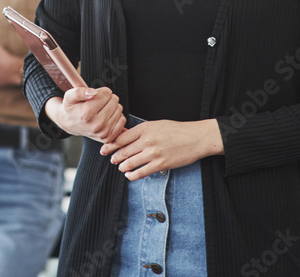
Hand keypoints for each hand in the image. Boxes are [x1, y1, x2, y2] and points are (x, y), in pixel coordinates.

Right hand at [44, 87, 124, 142]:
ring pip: (119, 109)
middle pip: (114, 100)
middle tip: (98, 102)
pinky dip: (116, 115)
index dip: (101, 91)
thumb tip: (93, 92)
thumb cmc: (71, 109)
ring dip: (112, 106)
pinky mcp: (108, 138)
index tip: (95, 94)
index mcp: (86, 114)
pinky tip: (106, 116)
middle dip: (107, 98)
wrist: (70, 124)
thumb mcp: (69, 96)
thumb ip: (79, 92)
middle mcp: (96, 125)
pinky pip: (122, 120)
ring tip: (101, 109)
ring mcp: (103, 133)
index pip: (106, 93)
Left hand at [100, 119, 223, 180]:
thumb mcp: (156, 125)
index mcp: (145, 128)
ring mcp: (153, 153)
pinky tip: (129, 175)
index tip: (104, 149)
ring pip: (129, 163)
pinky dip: (132, 175)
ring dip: (122, 167)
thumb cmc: (176, 130)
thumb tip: (124, 136)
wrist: (195, 138)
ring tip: (120, 167)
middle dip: (114, 157)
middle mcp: (147, 140)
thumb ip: (140, 131)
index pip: (121, 138)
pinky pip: (141, 172)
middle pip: (123, 151)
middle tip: (111, 159)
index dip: (110, 145)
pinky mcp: (161, 164)